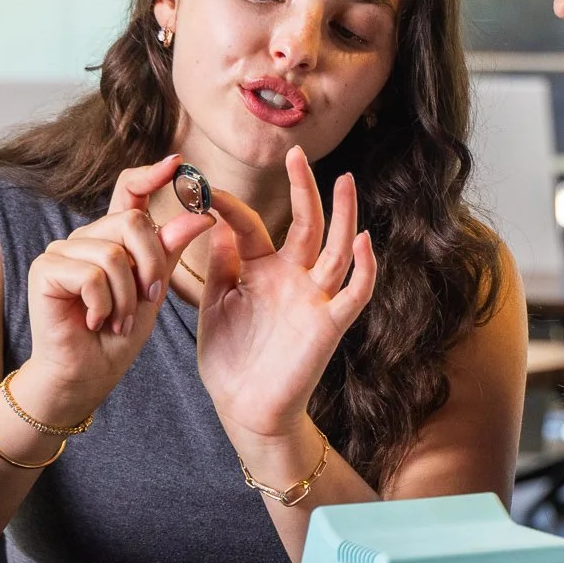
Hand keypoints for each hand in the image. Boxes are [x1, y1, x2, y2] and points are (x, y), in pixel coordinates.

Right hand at [21, 155, 214, 421]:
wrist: (87, 375)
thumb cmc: (117, 335)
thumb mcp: (153, 290)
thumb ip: (168, 253)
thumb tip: (199, 214)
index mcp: (111, 237)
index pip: (129, 190)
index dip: (152, 173)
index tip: (178, 163)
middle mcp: (85, 237)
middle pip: (131, 221)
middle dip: (152, 265)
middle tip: (147, 300)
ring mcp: (61, 250)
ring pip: (113, 253)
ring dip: (126, 295)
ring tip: (116, 319)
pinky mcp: (45, 269)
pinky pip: (92, 274)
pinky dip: (103, 304)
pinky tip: (95, 321)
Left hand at [193, 146, 375, 443]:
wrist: (245, 409)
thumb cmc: (230, 360)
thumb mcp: (216, 304)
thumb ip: (222, 265)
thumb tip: (217, 223)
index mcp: (261, 270)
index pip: (249, 225)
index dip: (226, 205)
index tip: (200, 187)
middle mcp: (292, 277)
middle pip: (305, 223)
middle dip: (303, 189)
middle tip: (295, 153)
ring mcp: (314, 298)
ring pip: (335, 248)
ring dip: (342, 215)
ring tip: (344, 181)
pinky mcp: (329, 325)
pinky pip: (353, 293)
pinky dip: (363, 268)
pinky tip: (363, 241)